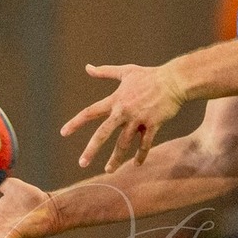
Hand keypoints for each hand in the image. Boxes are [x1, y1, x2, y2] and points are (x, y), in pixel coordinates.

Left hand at [61, 63, 187, 171]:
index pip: (90, 112)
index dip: (76, 123)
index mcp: (115, 100)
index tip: (63, 133)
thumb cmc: (149, 75)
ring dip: (116, 159)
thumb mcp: (125, 71)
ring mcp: (139, 119)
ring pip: (124, 143)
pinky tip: (136, 164)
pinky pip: (145, 144)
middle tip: (82, 163)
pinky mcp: (153, 124)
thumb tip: (87, 67)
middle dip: (92, 149)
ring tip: (108, 170)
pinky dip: (141, 155)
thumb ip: (105, 72)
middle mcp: (124, 111)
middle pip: (103, 133)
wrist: (174, 80)